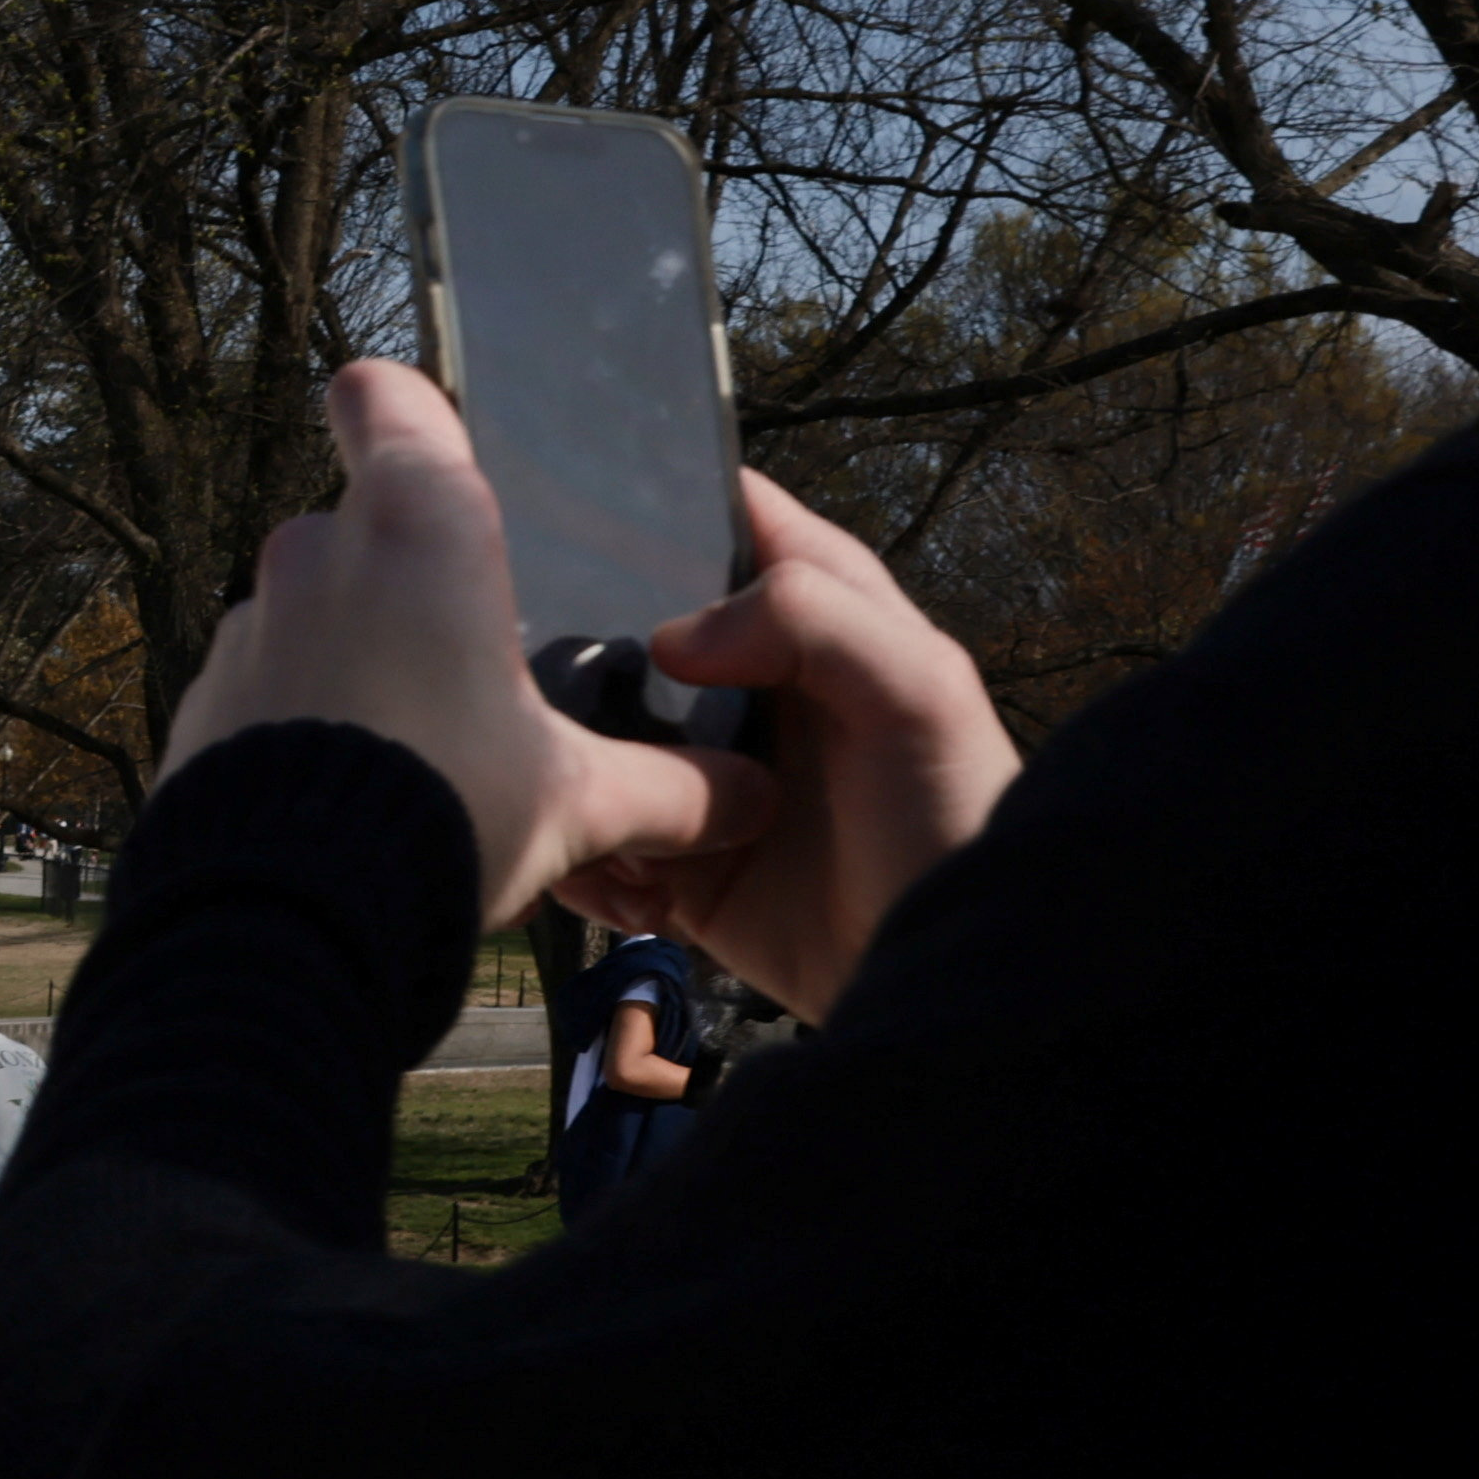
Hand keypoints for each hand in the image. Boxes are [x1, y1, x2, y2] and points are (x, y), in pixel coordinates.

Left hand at [165, 366, 772, 934]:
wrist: (286, 916)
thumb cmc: (443, 814)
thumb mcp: (579, 801)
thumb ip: (672, 789)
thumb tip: (753, 799)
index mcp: (418, 524)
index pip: (384, 393)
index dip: (411, 408)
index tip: (449, 458)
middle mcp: (316, 551)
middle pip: (371, 525)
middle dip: (419, 585)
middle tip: (479, 666)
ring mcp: (248, 624)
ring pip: (318, 614)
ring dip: (364, 660)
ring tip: (427, 752)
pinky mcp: (202, 701)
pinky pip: (269, 688)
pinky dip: (310, 723)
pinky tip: (361, 796)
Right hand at [550, 465, 1016, 1017]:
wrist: (941, 977)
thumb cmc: (953, 819)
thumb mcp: (919, 690)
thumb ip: (814, 619)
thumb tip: (669, 637)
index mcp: (808, 615)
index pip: (723, 518)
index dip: (655, 501)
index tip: (570, 505)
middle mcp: (742, 682)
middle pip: (625, 622)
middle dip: (571, 638)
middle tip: (525, 665)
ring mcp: (700, 770)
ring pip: (588, 734)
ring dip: (570, 766)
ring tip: (586, 803)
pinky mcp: (672, 855)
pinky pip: (593, 836)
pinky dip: (584, 856)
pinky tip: (613, 878)